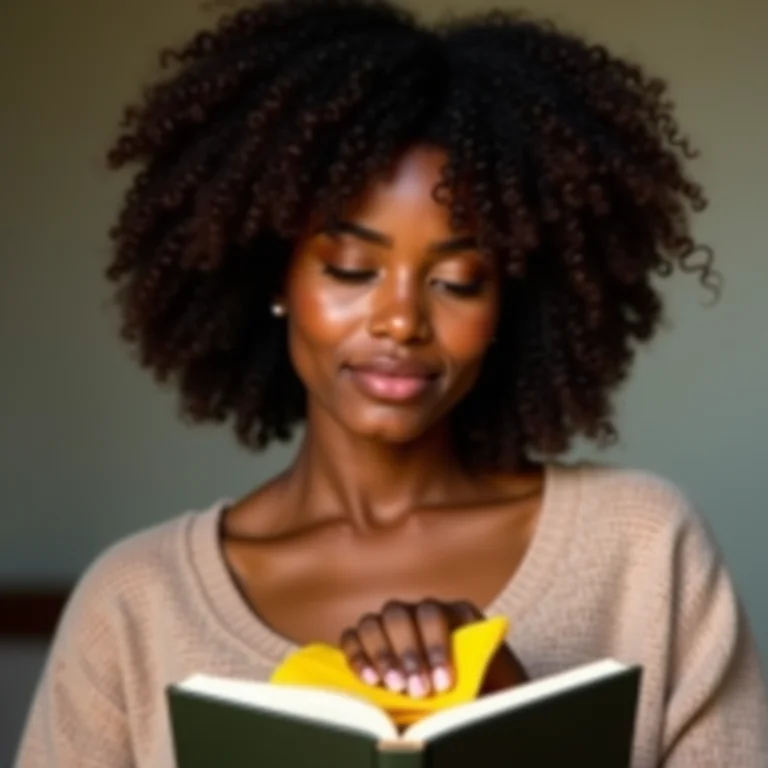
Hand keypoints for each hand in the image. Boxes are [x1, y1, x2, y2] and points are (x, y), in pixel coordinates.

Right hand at [339, 599, 527, 698]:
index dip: (435, 646)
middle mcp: (417, 610)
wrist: (478, 693)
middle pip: (399, 613)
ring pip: (373, 622)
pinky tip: (369, 681)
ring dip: (381, 654)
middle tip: (416, 690)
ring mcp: (391, 624)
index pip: (434, 614)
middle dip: (407, 652)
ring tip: (393, 688)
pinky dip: (356, 656)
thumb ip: (482, 669)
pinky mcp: (369, 642)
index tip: (442, 683)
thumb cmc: (487, 688)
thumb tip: (470, 675)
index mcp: (452, 613)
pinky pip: (352, 637)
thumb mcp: (494, 676)